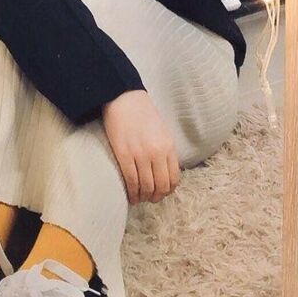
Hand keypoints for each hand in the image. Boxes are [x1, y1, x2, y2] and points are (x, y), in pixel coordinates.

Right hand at [102, 89, 180, 205]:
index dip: (168, 190)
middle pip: (161, 186)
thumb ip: (165, 151)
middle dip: (156, 197)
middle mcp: (157, 152)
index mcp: (168, 146)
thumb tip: (165, 172)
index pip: (174, 178)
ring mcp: (140, 154)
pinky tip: (130, 195)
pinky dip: (131, 192)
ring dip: (143, 197)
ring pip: (146, 186)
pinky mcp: (124, 154)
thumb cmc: (142, 113)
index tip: (161, 193)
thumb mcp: (162, 131)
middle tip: (150, 198)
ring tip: (139, 198)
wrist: (124, 97)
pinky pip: (131, 181)